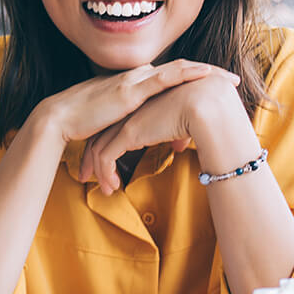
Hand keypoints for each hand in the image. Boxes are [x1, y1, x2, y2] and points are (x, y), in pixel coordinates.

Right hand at [41, 59, 238, 144]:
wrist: (60, 118)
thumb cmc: (82, 122)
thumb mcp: (114, 122)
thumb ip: (132, 125)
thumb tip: (145, 137)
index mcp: (134, 82)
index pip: (170, 76)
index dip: (195, 77)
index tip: (216, 82)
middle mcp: (137, 76)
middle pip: (181, 69)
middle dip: (208, 73)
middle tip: (232, 79)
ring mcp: (135, 80)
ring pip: (178, 70)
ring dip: (206, 72)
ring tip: (228, 78)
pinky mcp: (131, 90)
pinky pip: (165, 77)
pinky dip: (187, 74)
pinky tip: (205, 74)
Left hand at [81, 72, 244, 194]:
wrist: (207, 103)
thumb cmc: (206, 111)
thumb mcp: (187, 124)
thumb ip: (178, 133)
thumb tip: (178, 144)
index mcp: (141, 105)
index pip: (115, 124)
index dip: (107, 143)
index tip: (104, 162)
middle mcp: (131, 109)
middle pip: (100, 134)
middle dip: (90, 158)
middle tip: (86, 175)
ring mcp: (127, 119)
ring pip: (98, 148)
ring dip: (99, 172)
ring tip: (105, 190)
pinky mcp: (128, 132)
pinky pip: (106, 158)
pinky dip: (105, 174)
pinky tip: (112, 188)